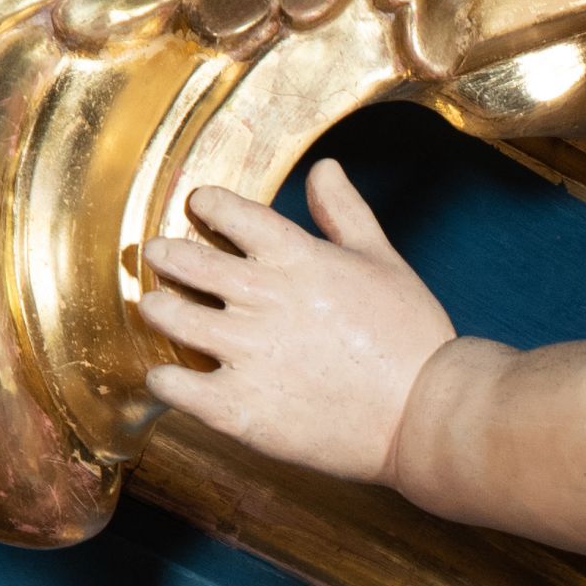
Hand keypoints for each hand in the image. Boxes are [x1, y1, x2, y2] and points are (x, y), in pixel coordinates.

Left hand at [140, 161, 456, 482]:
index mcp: (297, 258)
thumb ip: (345, 213)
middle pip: (183, 260)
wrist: (428, 416)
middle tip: (159, 256)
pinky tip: (172, 376)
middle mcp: (263, 299)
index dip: (207, 204)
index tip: (200, 206)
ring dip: (157, 309)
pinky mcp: (240, 407)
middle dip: (165, 255)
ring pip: (168, 317)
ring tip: (158, 309)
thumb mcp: (385, 261)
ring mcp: (246, 354)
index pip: (228, 212)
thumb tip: (324, 168)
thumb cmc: (414, 339)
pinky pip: (173, 385)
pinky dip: (165, 378)